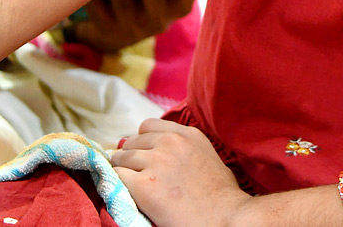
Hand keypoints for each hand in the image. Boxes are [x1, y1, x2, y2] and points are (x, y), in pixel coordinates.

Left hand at [113, 119, 250, 226]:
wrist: (225, 218)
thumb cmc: (222, 195)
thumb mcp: (207, 156)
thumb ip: (185, 148)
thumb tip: (163, 153)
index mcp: (186, 134)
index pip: (148, 126)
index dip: (142, 140)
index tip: (143, 153)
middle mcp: (170, 142)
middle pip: (132, 141)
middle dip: (130, 155)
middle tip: (133, 171)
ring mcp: (156, 162)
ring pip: (121, 157)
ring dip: (122, 169)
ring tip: (128, 182)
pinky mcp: (144, 185)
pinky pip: (118, 176)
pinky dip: (117, 183)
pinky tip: (125, 191)